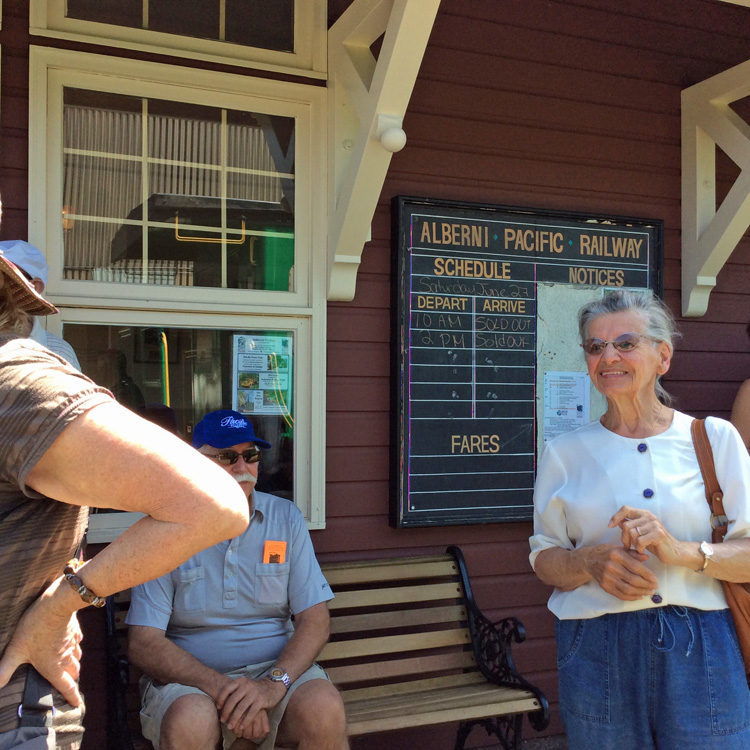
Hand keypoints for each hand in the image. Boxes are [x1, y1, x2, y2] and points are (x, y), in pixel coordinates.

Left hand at [0, 579, 82, 706]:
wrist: (56, 605)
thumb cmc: (35, 629)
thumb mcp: (15, 650)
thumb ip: (5, 670)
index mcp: (53, 667)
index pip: (66, 687)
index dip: (72, 697)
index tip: (77, 704)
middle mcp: (66, 658)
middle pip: (74, 673)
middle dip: (72, 679)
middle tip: (69, 683)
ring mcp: (72, 643)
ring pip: (77, 657)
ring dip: (75, 663)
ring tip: (71, 665)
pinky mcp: (75, 630)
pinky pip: (77, 641)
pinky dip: (75, 646)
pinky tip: (72, 643)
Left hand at [216, 676, 285, 737]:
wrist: (273, 686)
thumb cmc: (255, 689)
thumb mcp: (245, 686)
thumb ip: (235, 692)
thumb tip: (221, 705)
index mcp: (241, 681)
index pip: (227, 689)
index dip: (220, 699)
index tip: (218, 708)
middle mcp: (247, 685)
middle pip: (233, 700)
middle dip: (226, 712)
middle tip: (223, 721)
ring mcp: (254, 693)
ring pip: (241, 708)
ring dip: (234, 719)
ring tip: (230, 726)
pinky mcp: (261, 700)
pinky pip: (251, 713)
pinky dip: (245, 721)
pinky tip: (241, 726)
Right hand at [582, 543, 657, 600]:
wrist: (588, 560)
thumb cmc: (606, 552)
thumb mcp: (619, 548)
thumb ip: (633, 553)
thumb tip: (646, 557)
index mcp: (616, 554)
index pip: (635, 566)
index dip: (647, 574)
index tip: (655, 579)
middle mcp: (610, 566)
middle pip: (633, 579)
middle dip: (646, 585)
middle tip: (654, 587)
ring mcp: (606, 577)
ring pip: (628, 589)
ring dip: (641, 592)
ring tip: (649, 592)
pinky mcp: (604, 586)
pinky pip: (620, 595)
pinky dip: (631, 597)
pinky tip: (639, 596)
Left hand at [609, 506, 683, 565]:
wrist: (675, 552)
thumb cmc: (656, 543)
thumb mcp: (641, 533)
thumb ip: (631, 526)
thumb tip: (617, 521)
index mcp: (644, 514)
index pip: (625, 509)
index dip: (615, 517)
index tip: (610, 526)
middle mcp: (649, 516)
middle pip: (626, 525)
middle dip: (624, 538)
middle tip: (628, 546)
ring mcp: (654, 524)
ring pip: (632, 533)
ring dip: (632, 544)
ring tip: (638, 548)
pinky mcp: (658, 533)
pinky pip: (640, 541)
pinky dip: (639, 548)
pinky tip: (643, 551)